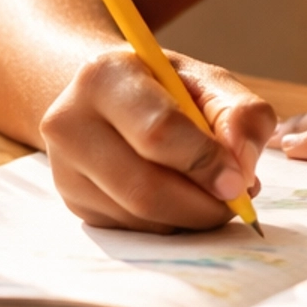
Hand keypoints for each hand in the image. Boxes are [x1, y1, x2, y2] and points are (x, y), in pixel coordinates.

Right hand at [40, 46, 274, 230]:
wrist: (105, 97)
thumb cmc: (163, 88)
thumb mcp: (207, 82)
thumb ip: (240, 114)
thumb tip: (242, 168)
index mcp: (105, 76)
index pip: (158, 131)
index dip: (205, 162)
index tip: (240, 182)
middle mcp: (70, 123)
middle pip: (145, 188)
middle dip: (202, 205)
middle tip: (236, 201)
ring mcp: (64, 169)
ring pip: (140, 217)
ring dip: (190, 218)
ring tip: (213, 194)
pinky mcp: (74, 203)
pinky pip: (133, 230)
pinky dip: (171, 223)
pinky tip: (182, 199)